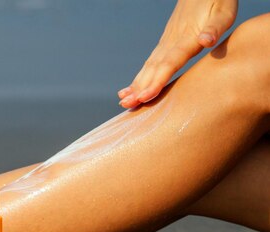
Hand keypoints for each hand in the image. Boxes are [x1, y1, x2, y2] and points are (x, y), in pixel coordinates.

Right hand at [118, 0, 237, 107]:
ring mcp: (166, 42)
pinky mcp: (165, 43)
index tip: (145, 97)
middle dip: (139, 88)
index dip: (157, 81)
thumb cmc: (218, 0)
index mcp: (187, 37)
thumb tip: (206, 40)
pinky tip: (130, 89)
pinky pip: (149, 64)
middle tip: (127, 105)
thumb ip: (215, 27)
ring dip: (136, 85)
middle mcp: (171, 41)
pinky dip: (138, 78)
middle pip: (153, 68)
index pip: (169, 63)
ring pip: (148, 67)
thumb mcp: (223, 12)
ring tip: (124, 102)